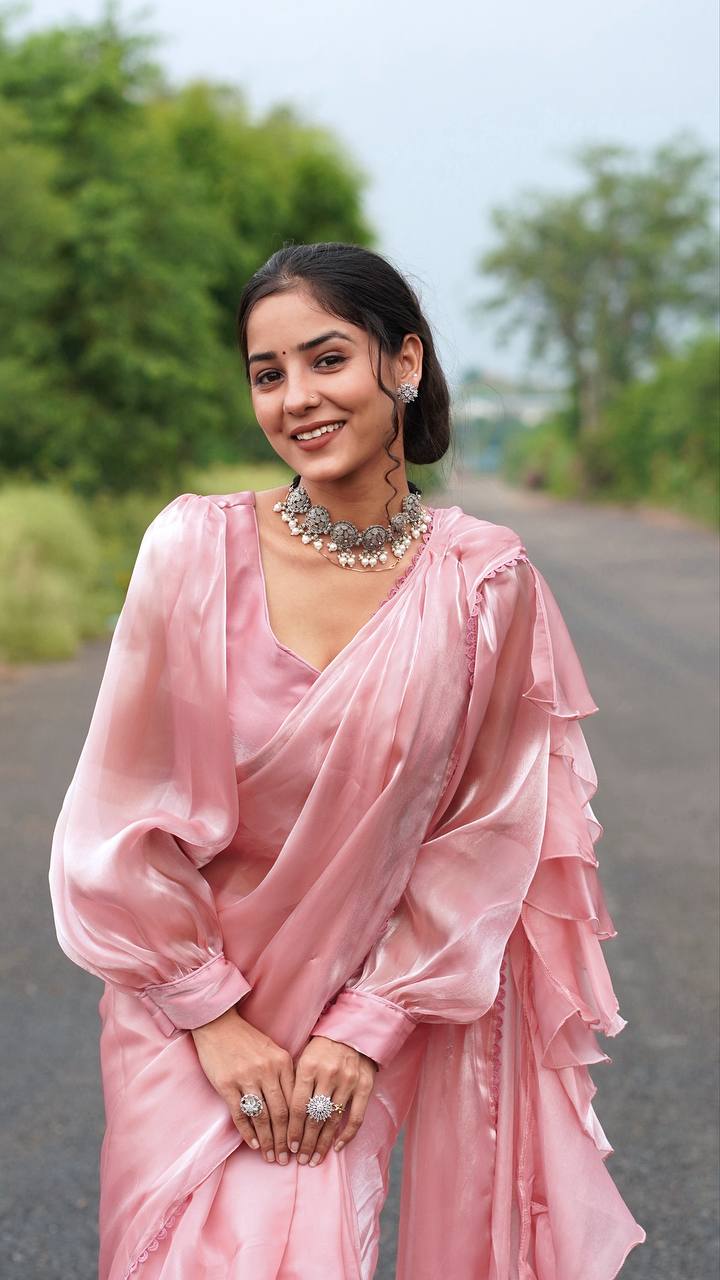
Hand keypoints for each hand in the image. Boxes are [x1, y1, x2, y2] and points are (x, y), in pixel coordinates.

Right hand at [190, 1006, 294, 1164]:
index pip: (295, 1100)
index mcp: (282, 1061)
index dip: (298, 1125)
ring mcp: (246, 1077)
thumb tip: (294, 1104)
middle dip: (284, 1139)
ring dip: (268, 1140)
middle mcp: (267, 1070)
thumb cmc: (246, 1038)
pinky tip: (252, 1144)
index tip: (299, 1142)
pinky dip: (247, 1132)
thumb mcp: (272, 1049)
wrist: (218, 1023)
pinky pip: (240, 1113)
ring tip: (270, 1157)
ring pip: (262, 1117)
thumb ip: (283, 1072)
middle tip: (286, 1158)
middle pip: (281, 1113)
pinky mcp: (226, 1084)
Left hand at [287, 1035, 377, 1167]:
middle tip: (300, 1160)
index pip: (297, 1107)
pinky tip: (337, 1147)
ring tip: (314, 1159)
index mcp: (308, 1067)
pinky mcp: (364, 1086)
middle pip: (314, 1117)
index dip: (292, 1130)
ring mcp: (347, 1081)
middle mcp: (328, 1075)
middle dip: (306, 1142)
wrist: (352, 1030)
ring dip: (323, 1143)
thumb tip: (280, 1118)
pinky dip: (347, 1135)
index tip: (288, 1146)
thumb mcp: (302, 1058)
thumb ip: (294, 1084)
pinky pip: (356, 1117)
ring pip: (332, 1120)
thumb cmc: (321, 1047)